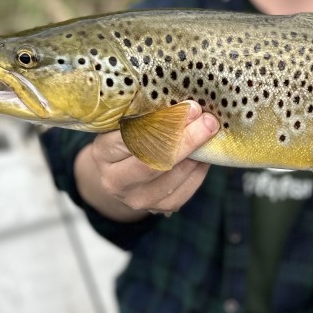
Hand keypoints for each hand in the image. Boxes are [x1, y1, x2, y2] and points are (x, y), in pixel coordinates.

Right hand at [76, 101, 219, 220]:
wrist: (121, 175)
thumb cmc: (125, 140)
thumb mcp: (125, 125)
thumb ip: (147, 116)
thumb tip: (185, 105)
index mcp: (102, 154)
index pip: (133, 137)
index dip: (165, 123)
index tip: (190, 108)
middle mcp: (115, 181)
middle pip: (154, 162)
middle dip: (186, 139)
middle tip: (208, 121)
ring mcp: (137, 199)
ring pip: (174, 176)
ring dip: (197, 153)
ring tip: (210, 132)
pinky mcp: (160, 208)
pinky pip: (186, 188)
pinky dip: (200, 168)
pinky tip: (205, 153)